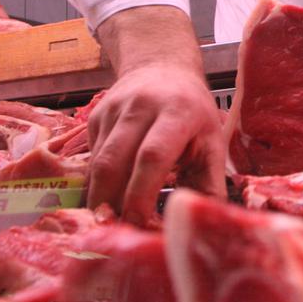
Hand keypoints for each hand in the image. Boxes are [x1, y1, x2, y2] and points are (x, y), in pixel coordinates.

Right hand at [88, 6, 225, 225]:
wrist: (162, 68)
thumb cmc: (193, 112)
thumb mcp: (212, 140)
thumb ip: (210, 182)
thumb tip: (204, 225)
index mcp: (177, 113)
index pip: (152, 155)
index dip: (141, 194)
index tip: (139, 225)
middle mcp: (141, 107)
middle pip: (114, 161)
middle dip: (111, 202)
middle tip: (117, 233)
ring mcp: (113, 110)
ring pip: (97, 162)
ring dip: (100, 197)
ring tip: (109, 224)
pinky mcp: (95, 117)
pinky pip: (90, 157)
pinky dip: (97, 183)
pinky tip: (106, 200)